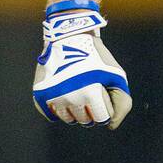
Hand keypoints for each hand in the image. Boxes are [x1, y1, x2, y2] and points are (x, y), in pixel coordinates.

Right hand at [32, 2, 131, 127]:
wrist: (68, 37)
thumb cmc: (97, 58)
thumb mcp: (116, 75)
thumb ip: (122, 102)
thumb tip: (111, 126)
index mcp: (90, 92)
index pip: (102, 119)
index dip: (105, 106)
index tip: (102, 92)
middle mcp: (69, 97)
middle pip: (85, 121)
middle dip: (91, 109)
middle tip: (89, 89)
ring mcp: (52, 96)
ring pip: (68, 120)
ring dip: (75, 110)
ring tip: (77, 91)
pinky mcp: (40, 95)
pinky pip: (52, 115)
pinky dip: (59, 108)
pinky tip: (63, 93)